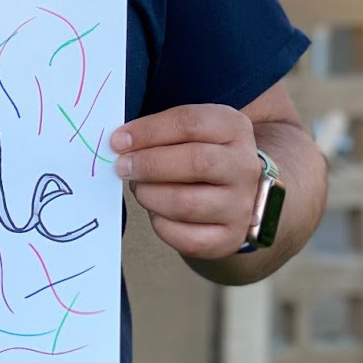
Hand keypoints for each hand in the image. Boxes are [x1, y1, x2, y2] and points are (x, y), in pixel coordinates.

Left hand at [110, 103, 259, 260]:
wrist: (233, 189)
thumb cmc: (200, 152)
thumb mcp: (191, 129)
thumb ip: (160, 131)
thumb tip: (120, 143)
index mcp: (233, 128)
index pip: (190, 123)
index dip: (148, 131)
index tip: (118, 140)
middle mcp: (244, 166)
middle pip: (196, 162)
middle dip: (149, 165)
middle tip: (122, 167)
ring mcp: (241, 205)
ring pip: (187, 203)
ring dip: (151, 195)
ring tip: (140, 188)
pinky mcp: (231, 237)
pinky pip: (188, 238)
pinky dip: (161, 225)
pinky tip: (156, 211)